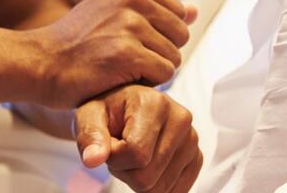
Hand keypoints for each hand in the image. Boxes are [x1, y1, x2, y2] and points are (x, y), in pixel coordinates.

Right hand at [30, 0, 196, 107]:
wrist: (40, 63)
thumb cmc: (73, 44)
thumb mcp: (113, 13)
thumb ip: (155, 10)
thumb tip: (193, 10)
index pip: (178, 14)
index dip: (158, 35)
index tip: (129, 41)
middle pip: (180, 35)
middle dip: (159, 52)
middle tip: (125, 58)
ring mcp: (130, 25)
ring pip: (173, 57)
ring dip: (152, 70)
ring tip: (120, 67)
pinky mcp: (128, 53)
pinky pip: (164, 74)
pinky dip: (146, 83)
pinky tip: (119, 77)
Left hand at [76, 85, 202, 192]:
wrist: (124, 109)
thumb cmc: (107, 112)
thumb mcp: (89, 116)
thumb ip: (90, 137)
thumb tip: (93, 159)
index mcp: (154, 103)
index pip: (135, 154)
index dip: (114, 159)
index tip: (108, 144)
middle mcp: (180, 118)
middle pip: (147, 176)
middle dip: (125, 171)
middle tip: (121, 150)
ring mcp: (192, 140)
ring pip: (159, 188)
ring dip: (139, 178)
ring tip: (134, 154)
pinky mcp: (196, 158)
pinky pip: (175, 191)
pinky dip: (156, 185)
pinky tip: (148, 164)